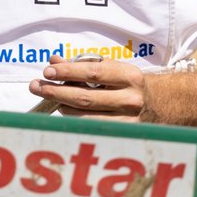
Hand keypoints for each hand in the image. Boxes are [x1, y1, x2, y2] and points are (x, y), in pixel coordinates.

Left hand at [28, 55, 148, 120]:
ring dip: (61, 106)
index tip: (48, 70)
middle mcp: (130, 99)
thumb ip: (83, 64)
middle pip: (85, 97)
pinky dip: (73, 118)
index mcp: (129, 76)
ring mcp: (128, 120)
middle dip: (56, 91)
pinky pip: (90, 127)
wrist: (160, 103)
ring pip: (85, 116)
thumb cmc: (129, 83)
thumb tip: (54, 62)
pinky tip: (63, 110)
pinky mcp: (122, 135)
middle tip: (37, 86)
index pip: (93, 72)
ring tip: (47, 96)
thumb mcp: (112, 68)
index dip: (68, 71)